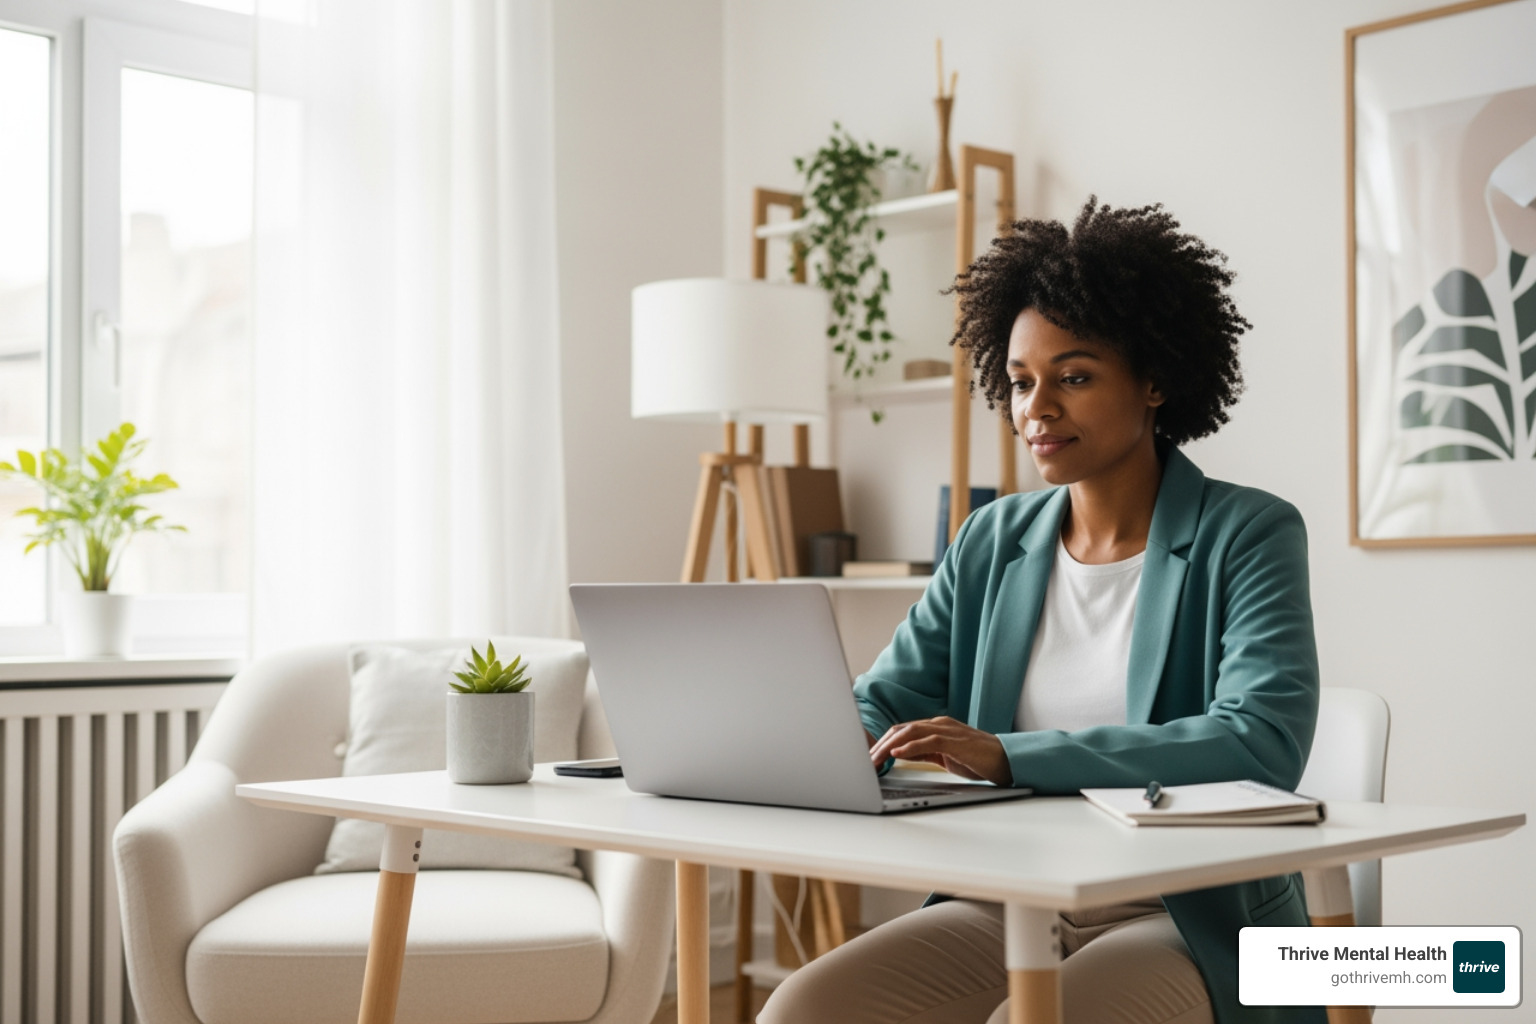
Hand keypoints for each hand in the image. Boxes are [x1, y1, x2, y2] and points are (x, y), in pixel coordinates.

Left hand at [869, 717, 1012, 786]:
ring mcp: (947, 730)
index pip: (903, 730)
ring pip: (910, 733)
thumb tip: (900, 755)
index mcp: (936, 727)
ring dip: (889, 746)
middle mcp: (939, 724)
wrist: (1006, 761)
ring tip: (875, 759)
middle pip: (902, 729)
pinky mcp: (955, 741)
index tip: (870, 756)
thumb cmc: (977, 759)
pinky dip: (909, 748)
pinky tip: (896, 754)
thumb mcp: (944, 756)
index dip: (883, 742)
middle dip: (880, 744)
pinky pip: (927, 741)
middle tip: (866, 760)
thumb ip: (924, 752)